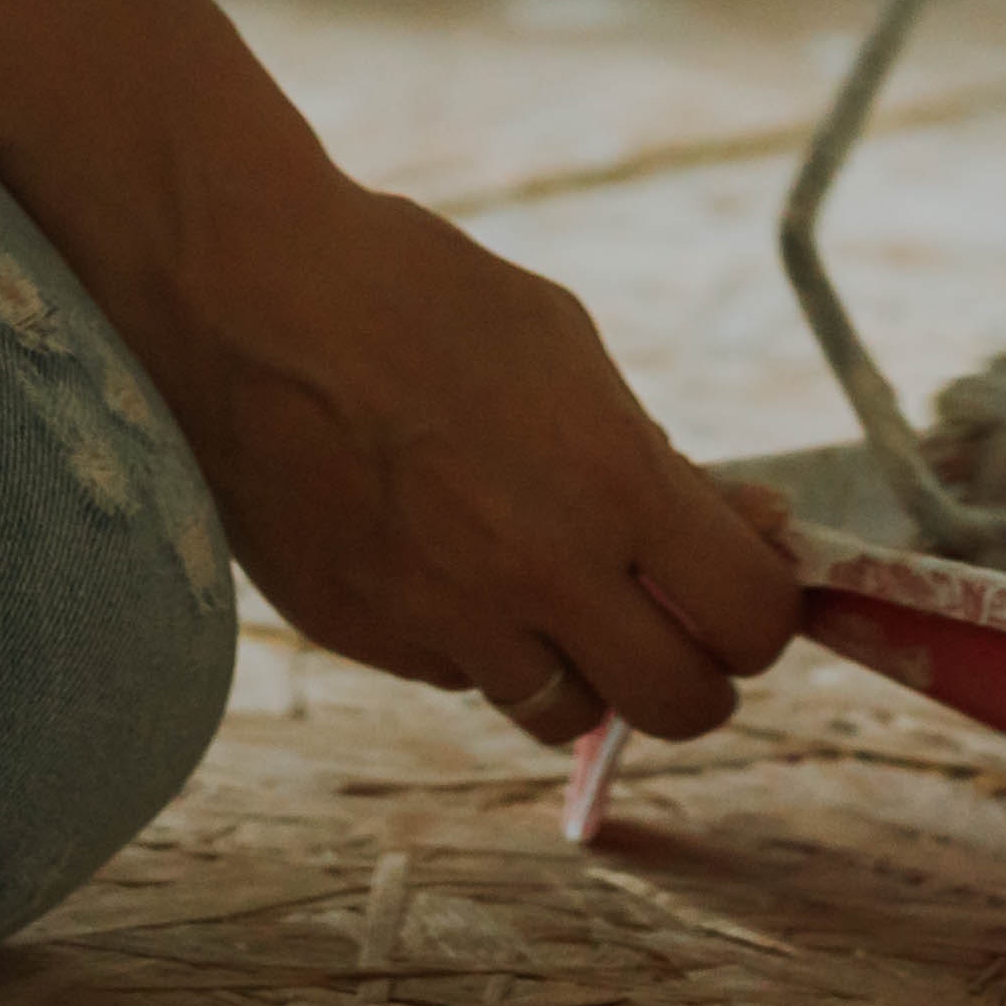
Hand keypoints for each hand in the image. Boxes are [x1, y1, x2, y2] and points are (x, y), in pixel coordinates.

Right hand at [130, 179, 808, 744]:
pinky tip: (445, 557)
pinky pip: (459, 675)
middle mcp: (537, 571)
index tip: (744, 584)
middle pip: (682, 705)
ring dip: (583, 669)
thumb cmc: (414, 292)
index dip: (764, 611)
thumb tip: (739, 524)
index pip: (752, 618)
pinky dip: (476, 640)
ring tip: (552, 589)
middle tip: (674, 623)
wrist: (241, 298)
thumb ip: (650, 455)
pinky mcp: (365, 636)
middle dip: (697, 673)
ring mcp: (444, 618)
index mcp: (609, 482)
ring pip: (563, 713)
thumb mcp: (563, 345)